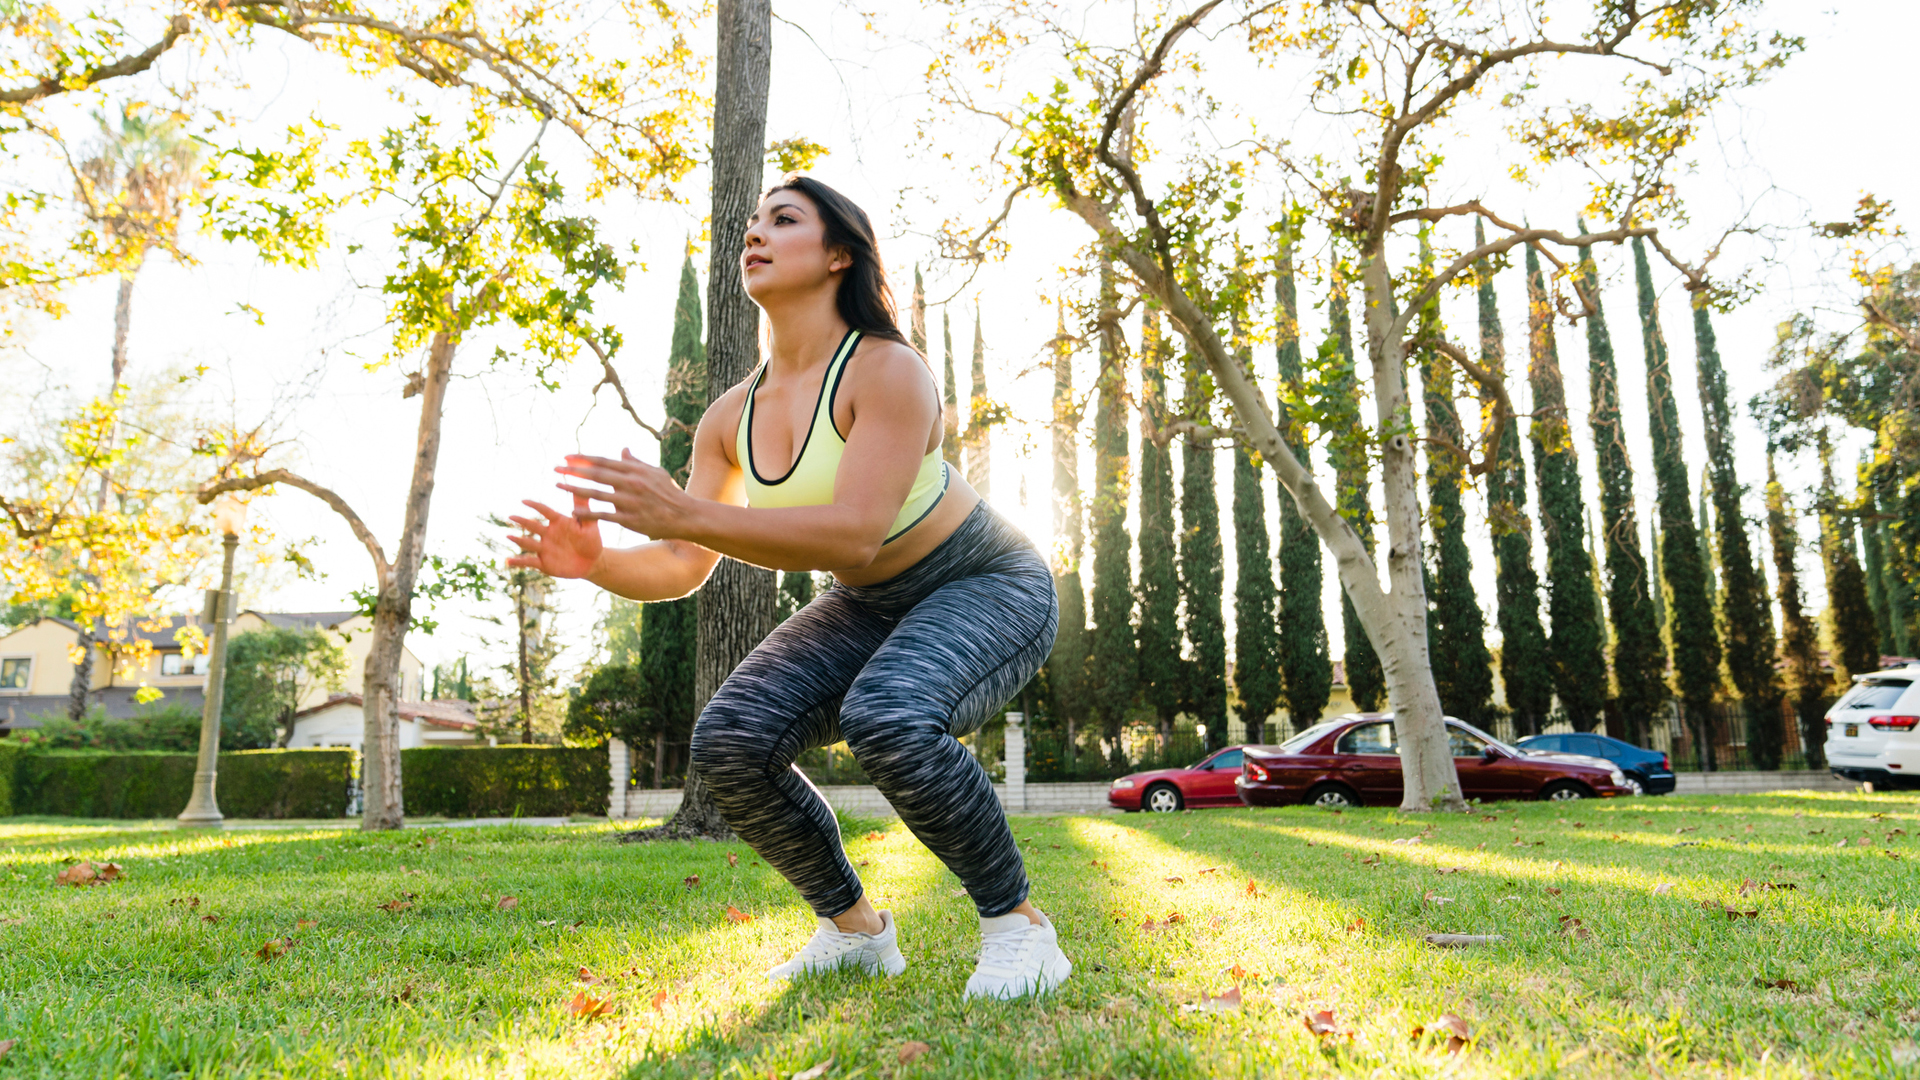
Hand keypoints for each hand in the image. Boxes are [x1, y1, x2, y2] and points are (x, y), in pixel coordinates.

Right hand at [506, 495, 603, 578]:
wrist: (592, 562)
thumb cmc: (591, 540)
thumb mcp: (590, 524)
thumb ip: (584, 508)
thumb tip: (580, 487)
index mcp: (558, 522)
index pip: (545, 511)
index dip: (535, 506)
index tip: (524, 501)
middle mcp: (548, 534)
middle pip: (533, 526)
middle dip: (522, 521)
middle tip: (511, 516)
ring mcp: (544, 548)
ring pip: (528, 543)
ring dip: (518, 540)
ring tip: (508, 536)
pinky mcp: (543, 563)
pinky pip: (529, 561)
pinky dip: (518, 562)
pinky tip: (508, 561)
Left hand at [553, 449, 688, 538]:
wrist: (685, 516)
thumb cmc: (670, 493)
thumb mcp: (656, 472)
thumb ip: (636, 462)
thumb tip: (622, 449)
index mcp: (635, 470)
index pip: (603, 461)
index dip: (583, 459)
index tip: (567, 457)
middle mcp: (631, 483)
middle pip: (595, 475)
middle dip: (573, 470)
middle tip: (555, 468)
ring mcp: (629, 502)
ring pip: (595, 494)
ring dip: (573, 489)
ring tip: (558, 485)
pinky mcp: (629, 520)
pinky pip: (603, 515)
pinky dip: (587, 514)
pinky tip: (573, 512)